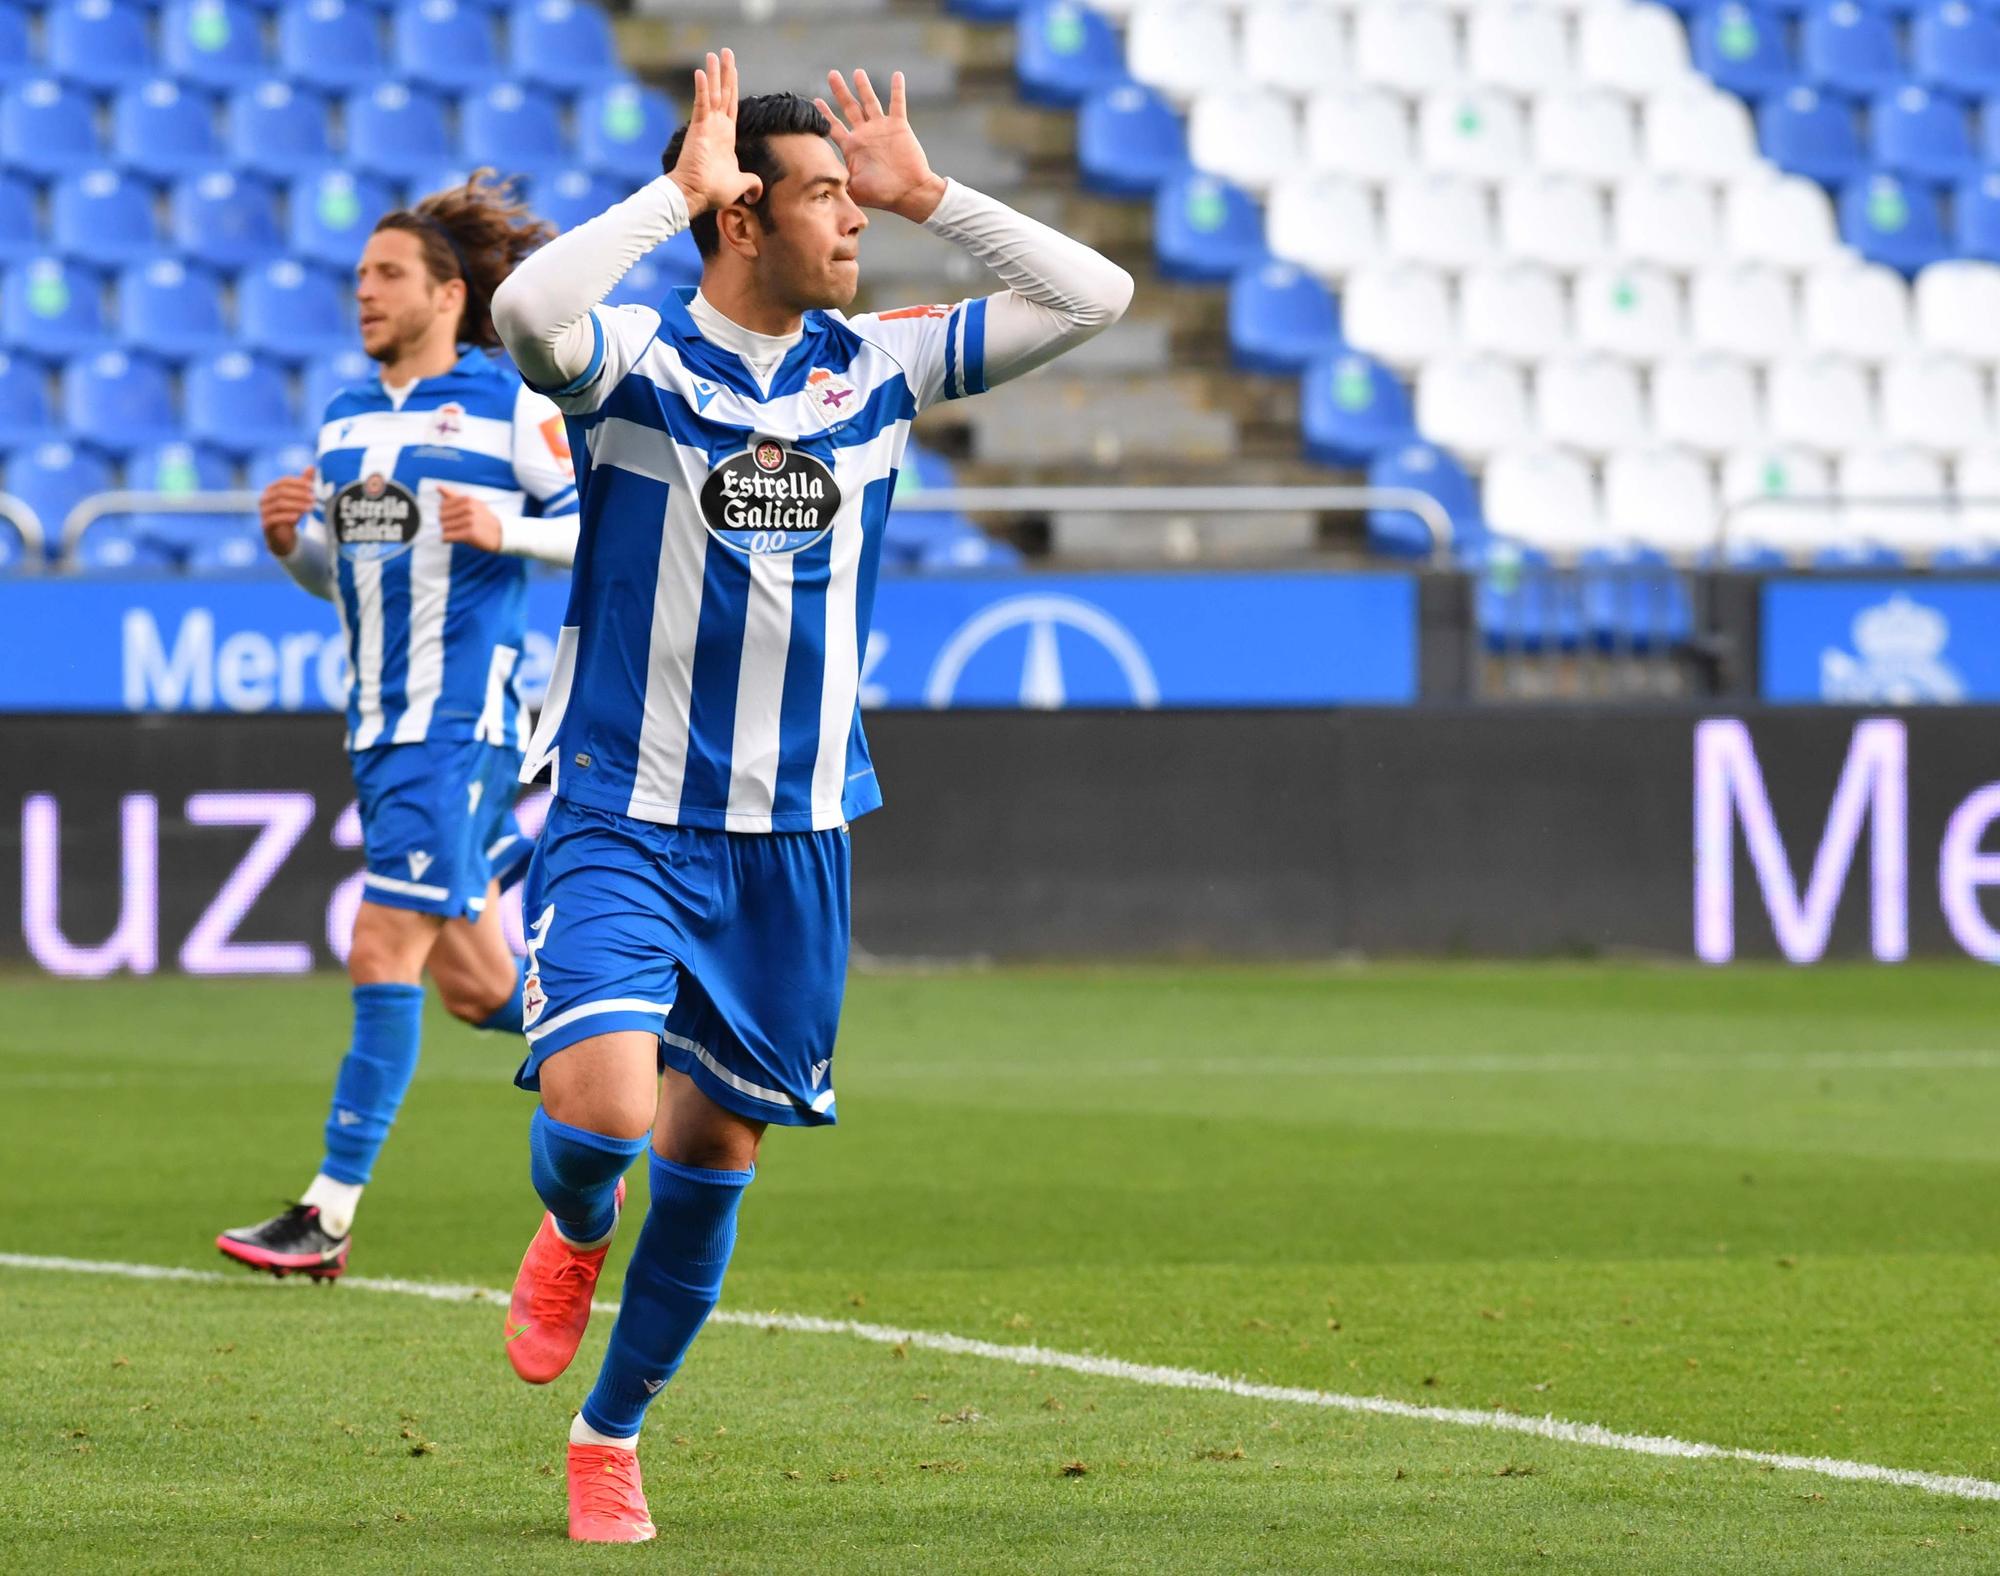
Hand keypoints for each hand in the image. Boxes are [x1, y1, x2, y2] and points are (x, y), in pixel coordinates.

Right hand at [260, 466, 313, 556]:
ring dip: (297, 505)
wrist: (283, 536)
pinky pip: (273, 518)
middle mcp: (265, 498)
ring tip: (310, 508)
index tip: (313, 487)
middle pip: (282, 492)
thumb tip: (311, 467)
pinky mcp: (265, 524)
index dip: (298, 483)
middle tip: (314, 498)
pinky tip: (297, 517)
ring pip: (279, 504)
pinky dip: (286, 516)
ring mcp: (263, 511)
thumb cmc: (291, 513)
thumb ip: (304, 483)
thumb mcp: (299, 498)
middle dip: (299, 494)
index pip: (284, 481)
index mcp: (272, 489)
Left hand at [439, 487, 503, 552]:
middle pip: (442, 517)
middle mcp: (469, 508)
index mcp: (468, 500)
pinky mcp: (470, 533)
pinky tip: (452, 539)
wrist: (501, 534)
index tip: (454, 519)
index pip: (442, 506)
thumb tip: (438, 486)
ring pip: (444, 527)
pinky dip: (446, 539)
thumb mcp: (471, 504)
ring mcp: (470, 520)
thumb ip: (453, 496)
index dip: (445, 514)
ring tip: (456, 534)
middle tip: (455, 528)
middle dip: (445, 524)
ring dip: (447, 532)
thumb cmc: (483, 520)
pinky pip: (448, 536)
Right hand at [669, 49, 763, 217]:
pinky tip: (702, 71)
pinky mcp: (698, 128)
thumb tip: (757, 192)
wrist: (695, 195)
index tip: (733, 70)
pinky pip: (701, 103)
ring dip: (714, 73)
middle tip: (726, 52)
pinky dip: (702, 87)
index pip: (731, 105)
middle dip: (726, 72)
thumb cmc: (714, 192)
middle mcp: (716, 127)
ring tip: (714, 54)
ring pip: (713, 93)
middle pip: (724, 93)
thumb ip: (751, 183)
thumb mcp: (739, 185)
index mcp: (726, 136)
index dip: (733, 87)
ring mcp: (707, 125)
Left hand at [817, 69, 946, 222]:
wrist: (910, 192)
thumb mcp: (854, 191)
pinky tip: (897, 75)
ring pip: (870, 101)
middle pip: (849, 107)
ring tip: (857, 72)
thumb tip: (816, 190)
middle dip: (840, 91)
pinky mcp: (899, 126)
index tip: (815, 100)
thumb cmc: (883, 195)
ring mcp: (882, 128)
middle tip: (832, 74)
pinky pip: (897, 103)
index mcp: (852, 146)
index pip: (834, 126)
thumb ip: (837, 185)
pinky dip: (897, 89)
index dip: (824, 114)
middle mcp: (865, 134)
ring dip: (864, 86)